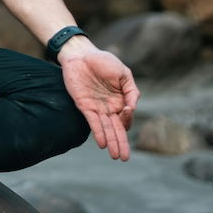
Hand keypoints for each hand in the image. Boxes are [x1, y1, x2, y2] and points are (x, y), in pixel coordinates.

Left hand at [58, 43, 139, 160]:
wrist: (81, 54)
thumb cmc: (103, 61)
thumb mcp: (123, 74)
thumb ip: (131, 91)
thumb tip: (132, 108)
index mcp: (120, 100)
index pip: (126, 118)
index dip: (128, 119)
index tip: (127, 110)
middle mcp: (109, 107)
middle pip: (117, 129)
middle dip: (121, 144)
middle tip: (124, 158)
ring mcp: (96, 108)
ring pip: (106, 129)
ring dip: (111, 142)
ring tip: (115, 156)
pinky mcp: (84, 105)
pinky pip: (92, 122)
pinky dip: (98, 132)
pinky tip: (102, 143)